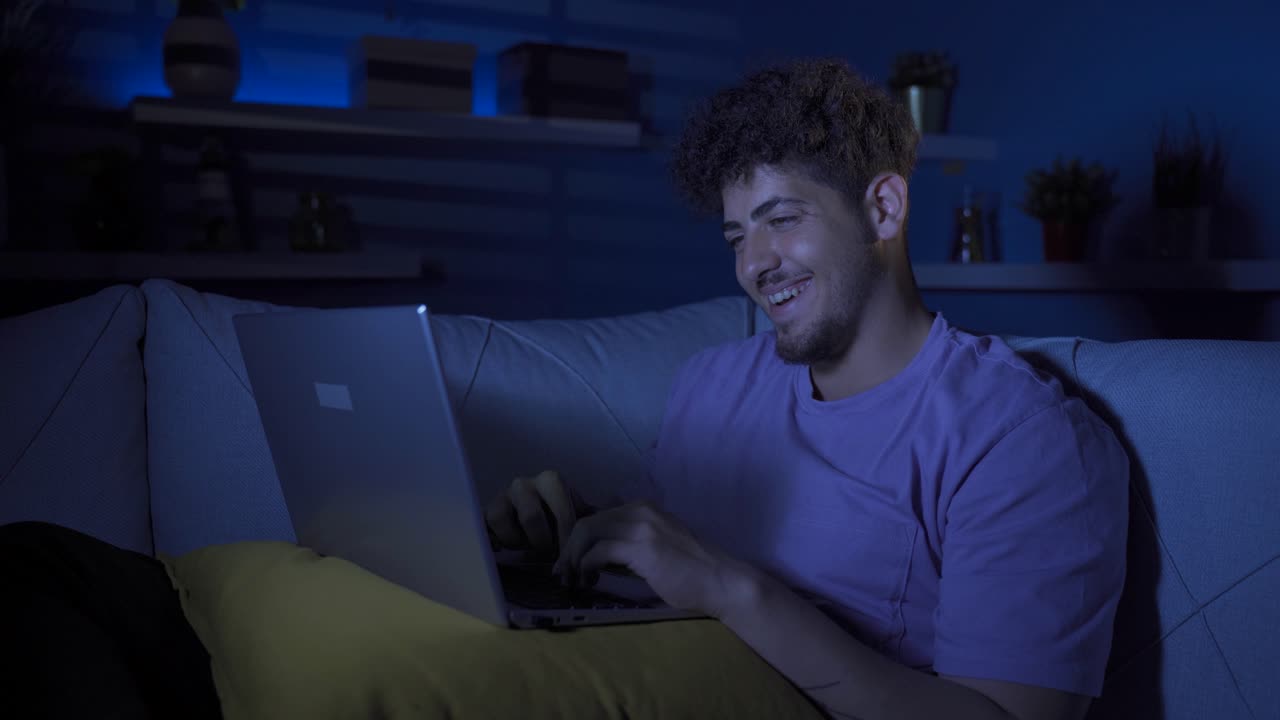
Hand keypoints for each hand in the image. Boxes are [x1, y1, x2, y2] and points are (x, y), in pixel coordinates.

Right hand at [484, 470, 591, 558]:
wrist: (527, 518)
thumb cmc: (557, 517)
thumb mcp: (577, 515)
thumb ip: (591, 521)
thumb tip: (605, 535)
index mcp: (551, 480)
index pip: (561, 512)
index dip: (565, 539)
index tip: (569, 557)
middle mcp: (524, 483)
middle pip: (531, 518)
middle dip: (541, 542)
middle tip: (547, 553)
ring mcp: (502, 495)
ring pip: (505, 521)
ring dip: (519, 541)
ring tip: (528, 546)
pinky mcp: (486, 510)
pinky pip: (488, 527)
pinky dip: (500, 541)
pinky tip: (507, 547)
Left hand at [554, 501, 753, 617]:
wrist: (720, 581)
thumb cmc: (691, 572)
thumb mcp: (656, 547)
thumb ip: (629, 544)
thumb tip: (595, 555)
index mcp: (642, 508)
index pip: (596, 515)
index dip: (577, 540)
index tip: (570, 562)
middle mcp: (639, 510)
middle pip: (586, 522)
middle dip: (568, 548)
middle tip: (564, 574)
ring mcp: (641, 526)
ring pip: (587, 532)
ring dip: (573, 558)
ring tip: (573, 579)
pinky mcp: (642, 547)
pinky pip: (599, 551)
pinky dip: (586, 565)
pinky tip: (589, 579)